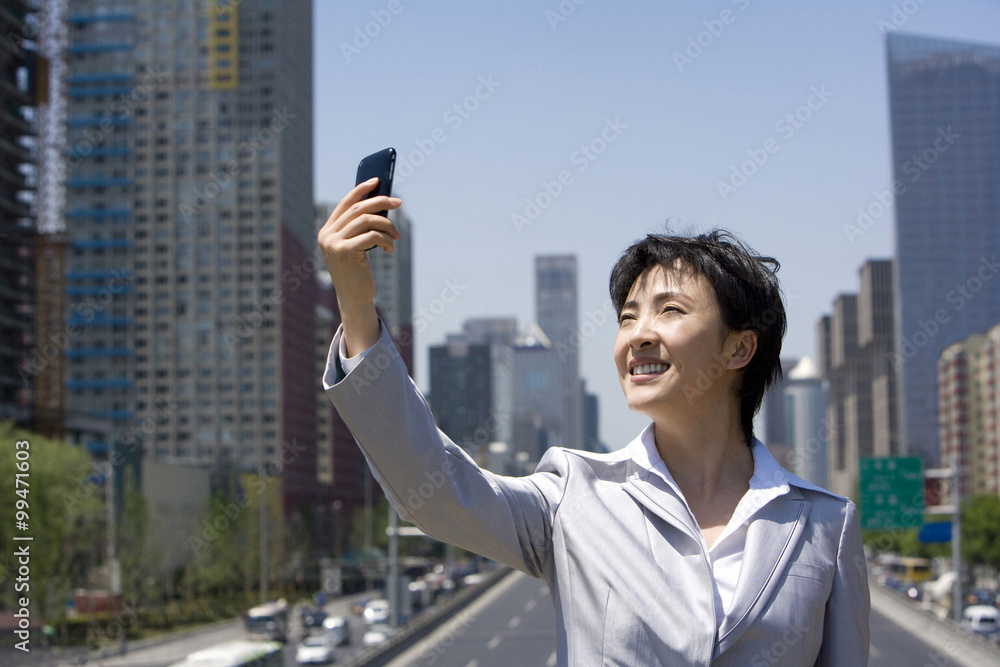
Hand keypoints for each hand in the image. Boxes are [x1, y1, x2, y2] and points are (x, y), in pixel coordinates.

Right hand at [318, 178, 401, 353]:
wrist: (354, 298)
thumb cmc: (358, 271)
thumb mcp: (357, 246)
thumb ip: (360, 227)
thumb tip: (381, 203)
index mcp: (327, 231)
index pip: (346, 203)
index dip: (361, 189)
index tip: (378, 180)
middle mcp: (327, 235)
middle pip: (358, 209)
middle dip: (381, 202)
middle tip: (399, 202)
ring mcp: (333, 243)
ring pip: (367, 220)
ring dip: (387, 225)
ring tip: (397, 235)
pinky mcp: (345, 252)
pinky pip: (371, 235)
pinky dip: (385, 239)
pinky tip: (390, 248)